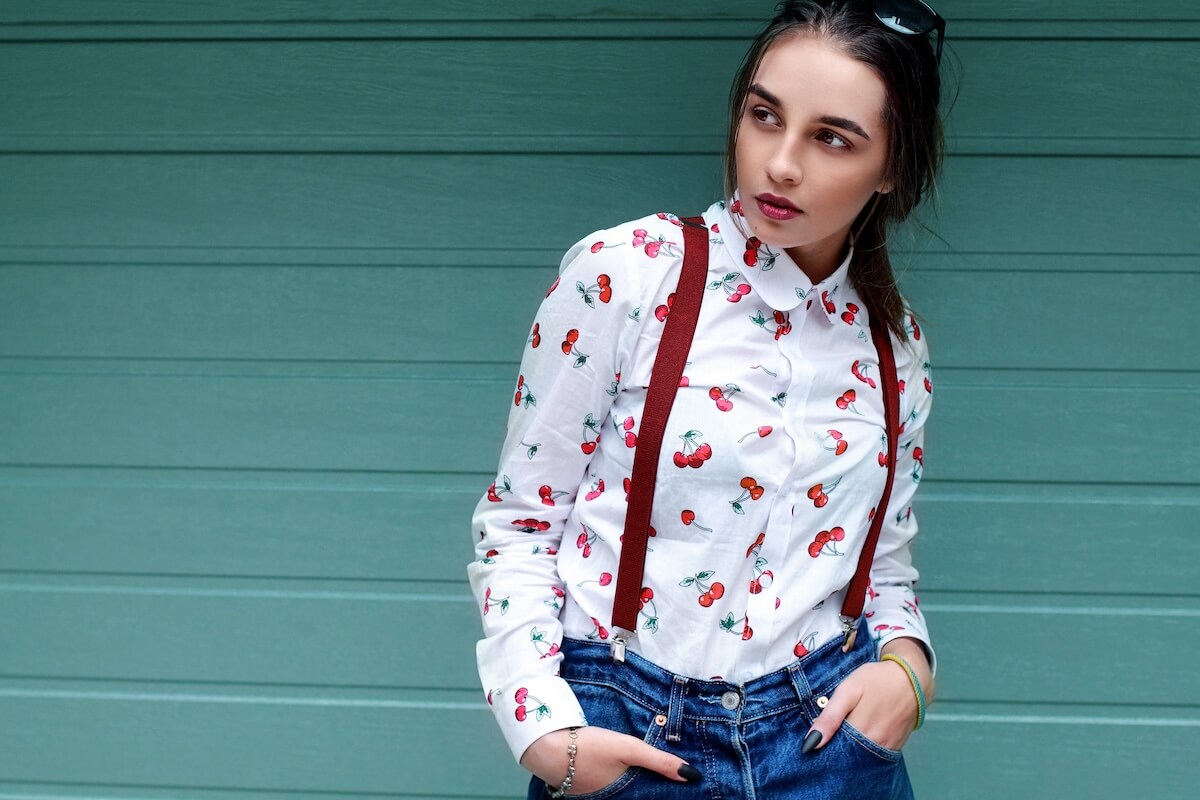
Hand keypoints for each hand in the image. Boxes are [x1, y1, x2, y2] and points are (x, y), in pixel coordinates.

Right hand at [520, 726, 696, 794]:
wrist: (548, 747)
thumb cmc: (590, 749)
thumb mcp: (628, 749)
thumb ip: (660, 762)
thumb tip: (693, 775)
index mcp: (626, 798)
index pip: (654, 798)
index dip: (669, 792)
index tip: (689, 786)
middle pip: (641, 795)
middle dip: (656, 787)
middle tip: (675, 778)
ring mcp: (599, 797)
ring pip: (628, 792)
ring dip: (640, 784)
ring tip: (656, 773)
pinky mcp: (588, 789)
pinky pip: (614, 788)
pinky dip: (624, 781)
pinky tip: (627, 770)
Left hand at [804, 639, 932, 753]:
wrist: (911, 677)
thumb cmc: (877, 680)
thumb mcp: (848, 691)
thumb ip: (829, 717)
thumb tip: (810, 744)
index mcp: (859, 731)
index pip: (833, 752)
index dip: (821, 749)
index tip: (812, 744)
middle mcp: (874, 744)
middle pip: (847, 759)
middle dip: (834, 753)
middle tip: (826, 740)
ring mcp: (887, 747)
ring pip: (861, 759)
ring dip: (849, 753)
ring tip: (841, 739)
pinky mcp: (896, 746)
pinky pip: (875, 756)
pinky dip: (864, 752)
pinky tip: (858, 740)